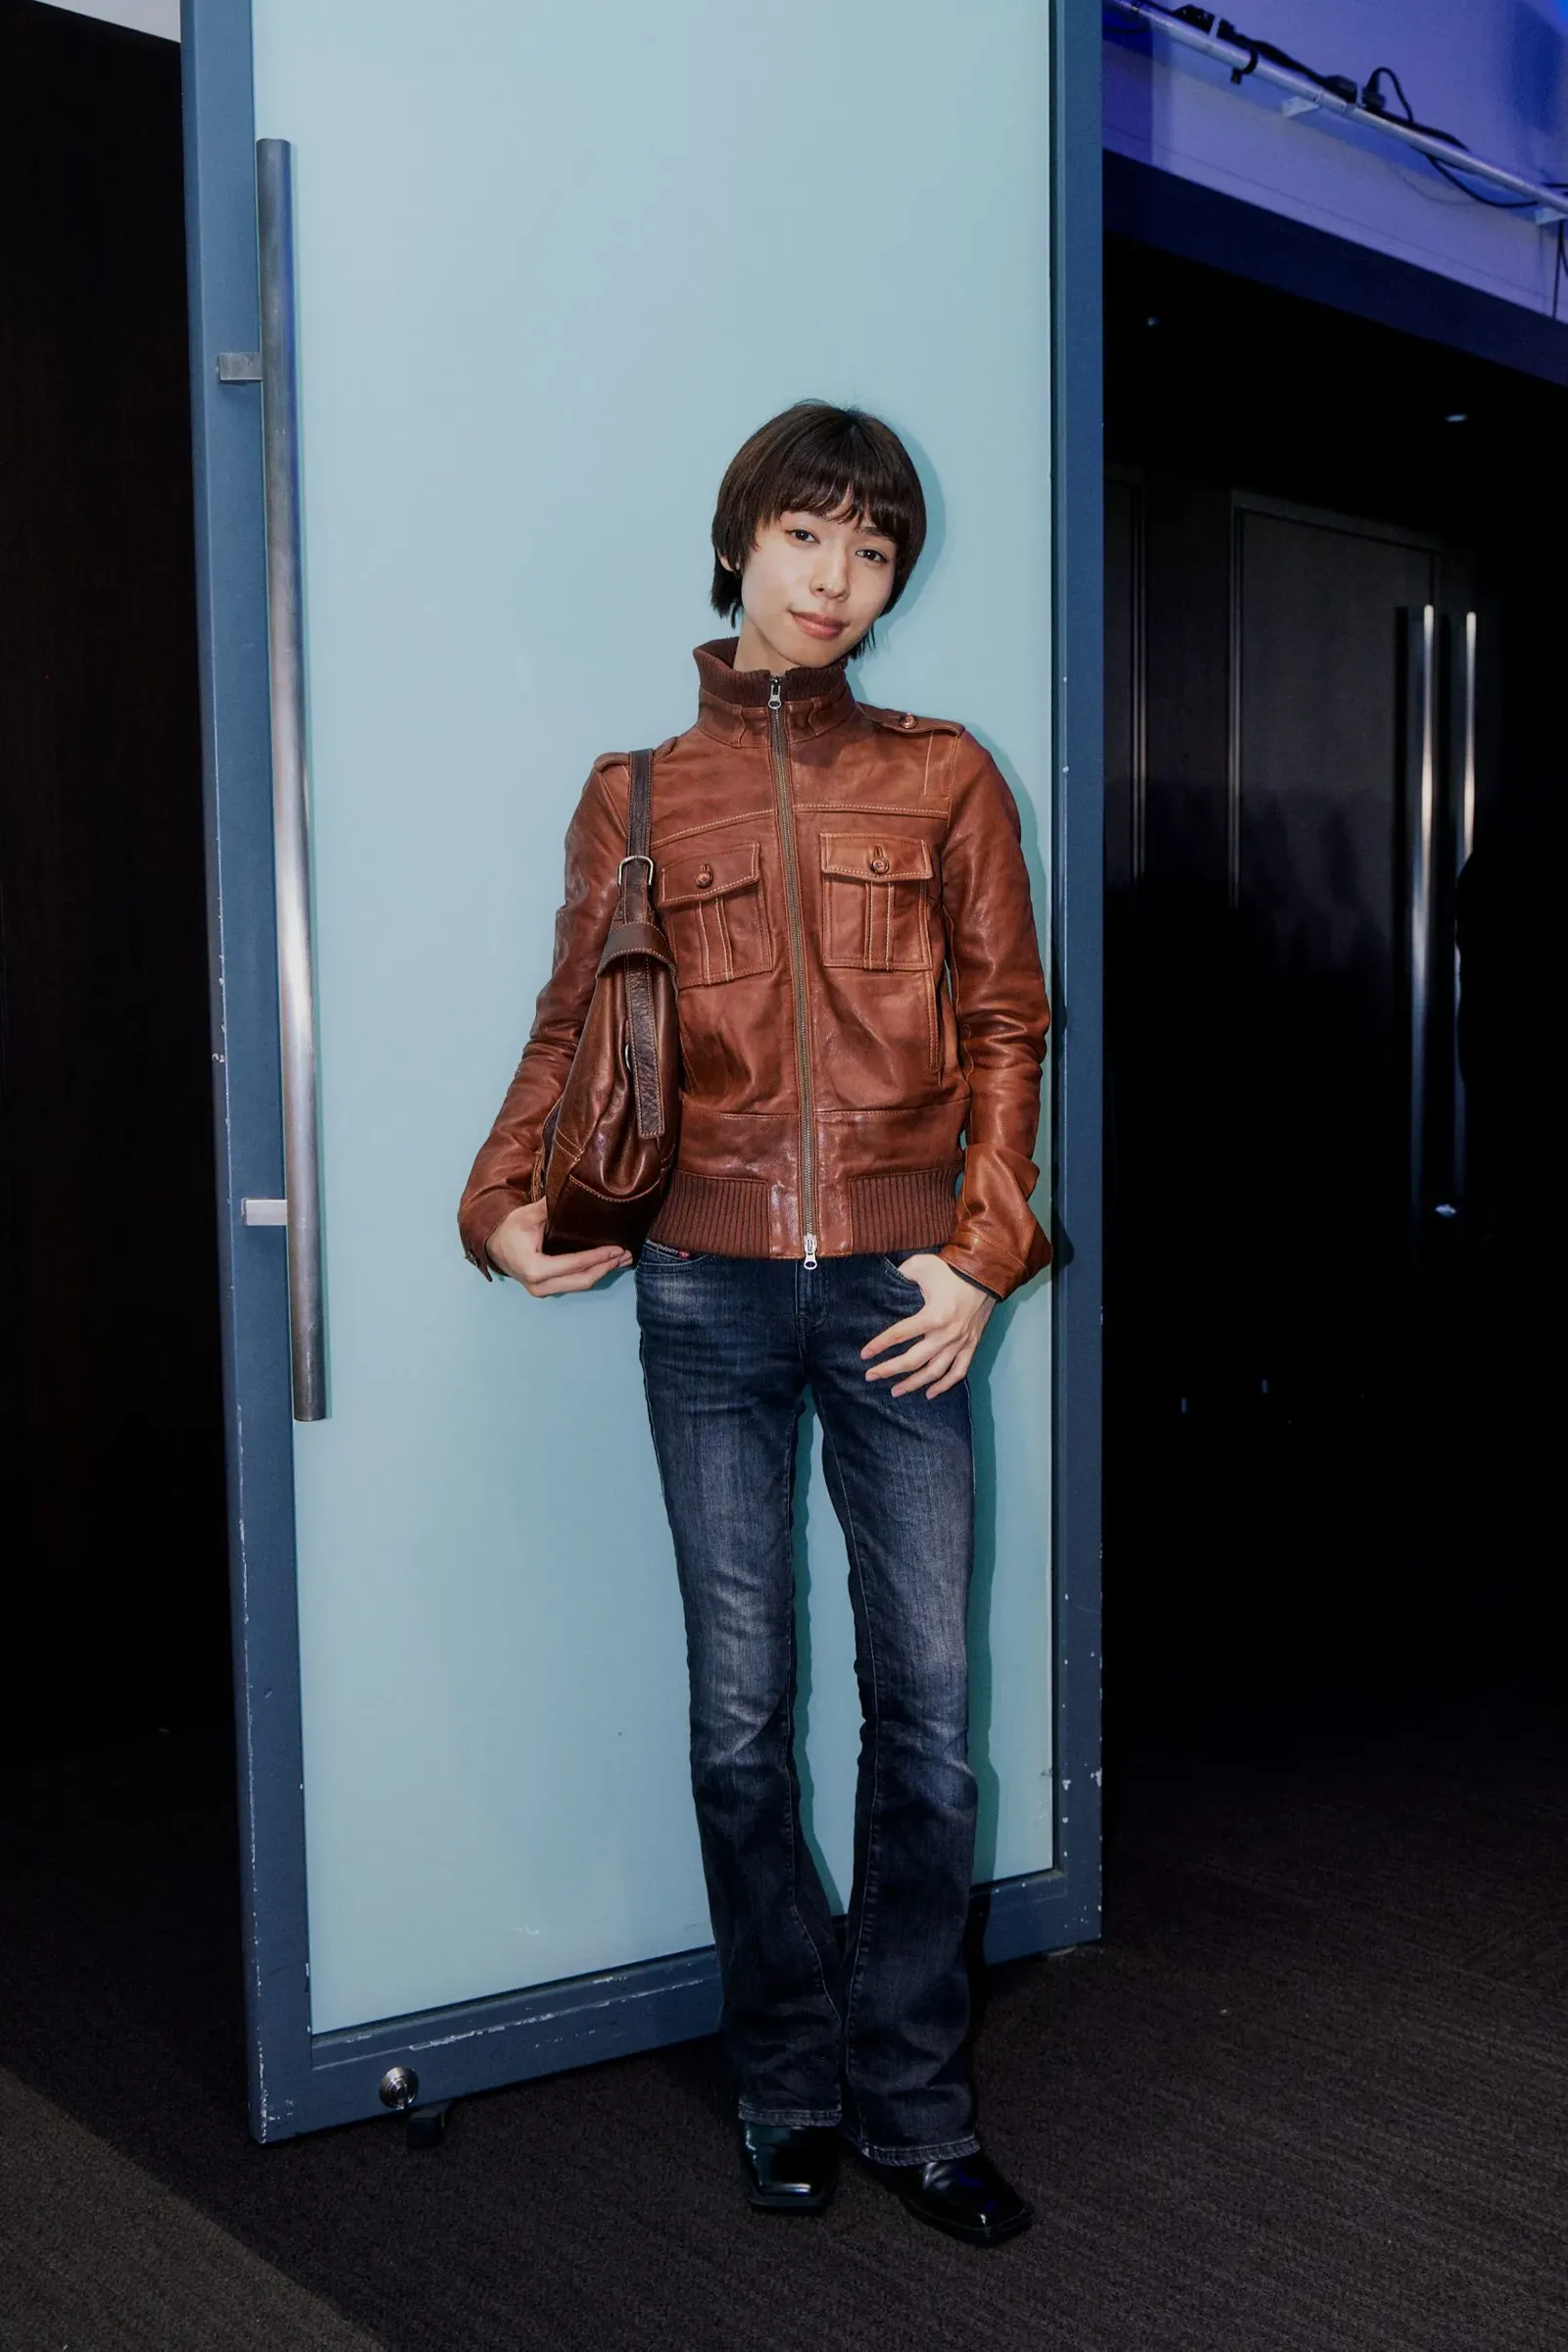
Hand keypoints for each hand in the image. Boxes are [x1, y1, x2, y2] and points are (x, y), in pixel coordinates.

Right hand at [485, 1198, 631, 1295]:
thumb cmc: (510, 1228)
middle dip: (607, 1267)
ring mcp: (542, 1291)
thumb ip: (550, 1206)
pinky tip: (607, 1264)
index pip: (574, 1264)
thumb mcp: (528, 1215)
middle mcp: (539, 1285)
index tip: (617, 1248)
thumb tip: (576, 1192)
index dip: (598, 1257)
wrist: (492, 1244)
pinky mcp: (547, 1290)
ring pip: (580, 1285)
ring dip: (603, 1272)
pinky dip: (592, 1274)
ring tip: (623, 1259)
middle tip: (627, 1255)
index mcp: (534, 1268)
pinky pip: (574, 1284)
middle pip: (582, 1280)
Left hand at [861, 1253, 993, 1398]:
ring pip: (934, 1372)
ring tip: (895, 1391)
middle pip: (914, 1360)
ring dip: (913, 1384)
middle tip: (870, 1376)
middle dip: (889, 1370)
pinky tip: (929, 1394)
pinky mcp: (971, 1345)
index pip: (899, 1334)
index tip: (864, 1354)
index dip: (879, 1345)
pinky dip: (944, 1386)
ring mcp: (961, 1342)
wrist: (986, 1272)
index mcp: (933, 1315)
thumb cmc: (950, 1269)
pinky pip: (958, 1372)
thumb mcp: (920, 1265)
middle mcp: (947, 1334)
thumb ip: (900, 1276)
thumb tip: (882, 1285)